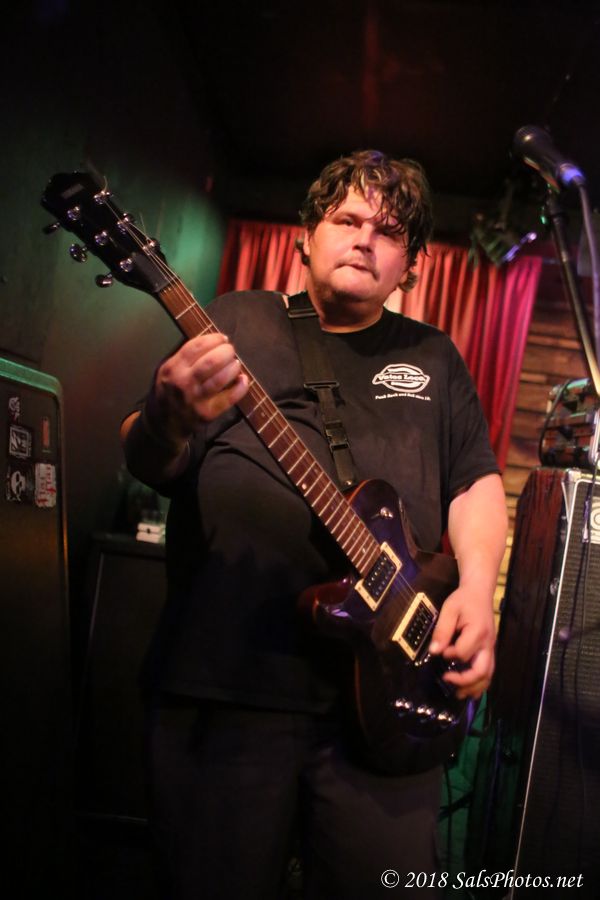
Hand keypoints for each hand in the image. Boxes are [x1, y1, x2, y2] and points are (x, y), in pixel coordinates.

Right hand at [152, 332, 248, 441]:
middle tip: (230, 351)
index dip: (213, 339)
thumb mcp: (166, 371)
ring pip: (220, 379)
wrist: (161, 425)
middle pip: (210, 362)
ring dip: (233, 368)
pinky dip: (240, 388)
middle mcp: (182, 383)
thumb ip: (184, 357)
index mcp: (172, 368)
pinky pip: (228, 398)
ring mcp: (195, 400)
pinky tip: (242, 380)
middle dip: (226, 352)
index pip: (195, 347)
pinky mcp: (207, 413)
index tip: (222, 338)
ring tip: (235, 364)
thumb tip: (212, 341)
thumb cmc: (168, 392)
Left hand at [428, 585, 495, 699]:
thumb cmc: (463, 600)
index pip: (463, 653)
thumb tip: (434, 652)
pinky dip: (481, 683)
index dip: (450, 655)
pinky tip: (470, 690)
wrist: (479, 593)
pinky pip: (489, 671)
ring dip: (474, 687)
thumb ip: (442, 630)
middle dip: (465, 681)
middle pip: (482, 671)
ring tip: (459, 695)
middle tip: (448, 681)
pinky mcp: (490, 650)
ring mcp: (491, 648)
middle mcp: (488, 644)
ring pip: (488, 675)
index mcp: (477, 632)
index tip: (441, 650)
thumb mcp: (449, 609)